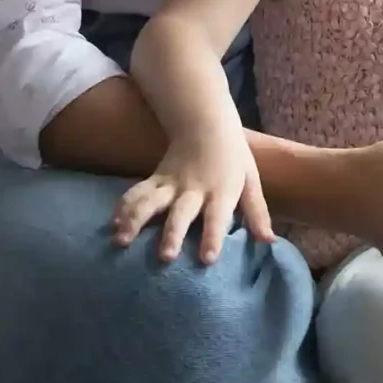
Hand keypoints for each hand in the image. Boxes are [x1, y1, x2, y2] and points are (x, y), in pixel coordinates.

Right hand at [112, 130, 274, 264]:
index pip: (218, 217)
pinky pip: (137, 192)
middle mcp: (194, 189)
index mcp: (222, 191)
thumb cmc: (232, 157)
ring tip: (121, 240)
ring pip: (151, 201)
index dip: (213, 237)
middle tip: (165, 257)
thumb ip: (257, 212)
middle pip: (182, 213)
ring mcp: (171, 183)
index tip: (207, 260)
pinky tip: (113, 223)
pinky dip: (124, 207)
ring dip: (135, 220)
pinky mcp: (155, 178)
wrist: (205, 122)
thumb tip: (268, 242)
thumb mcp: (251, 180)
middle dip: (173, 234)